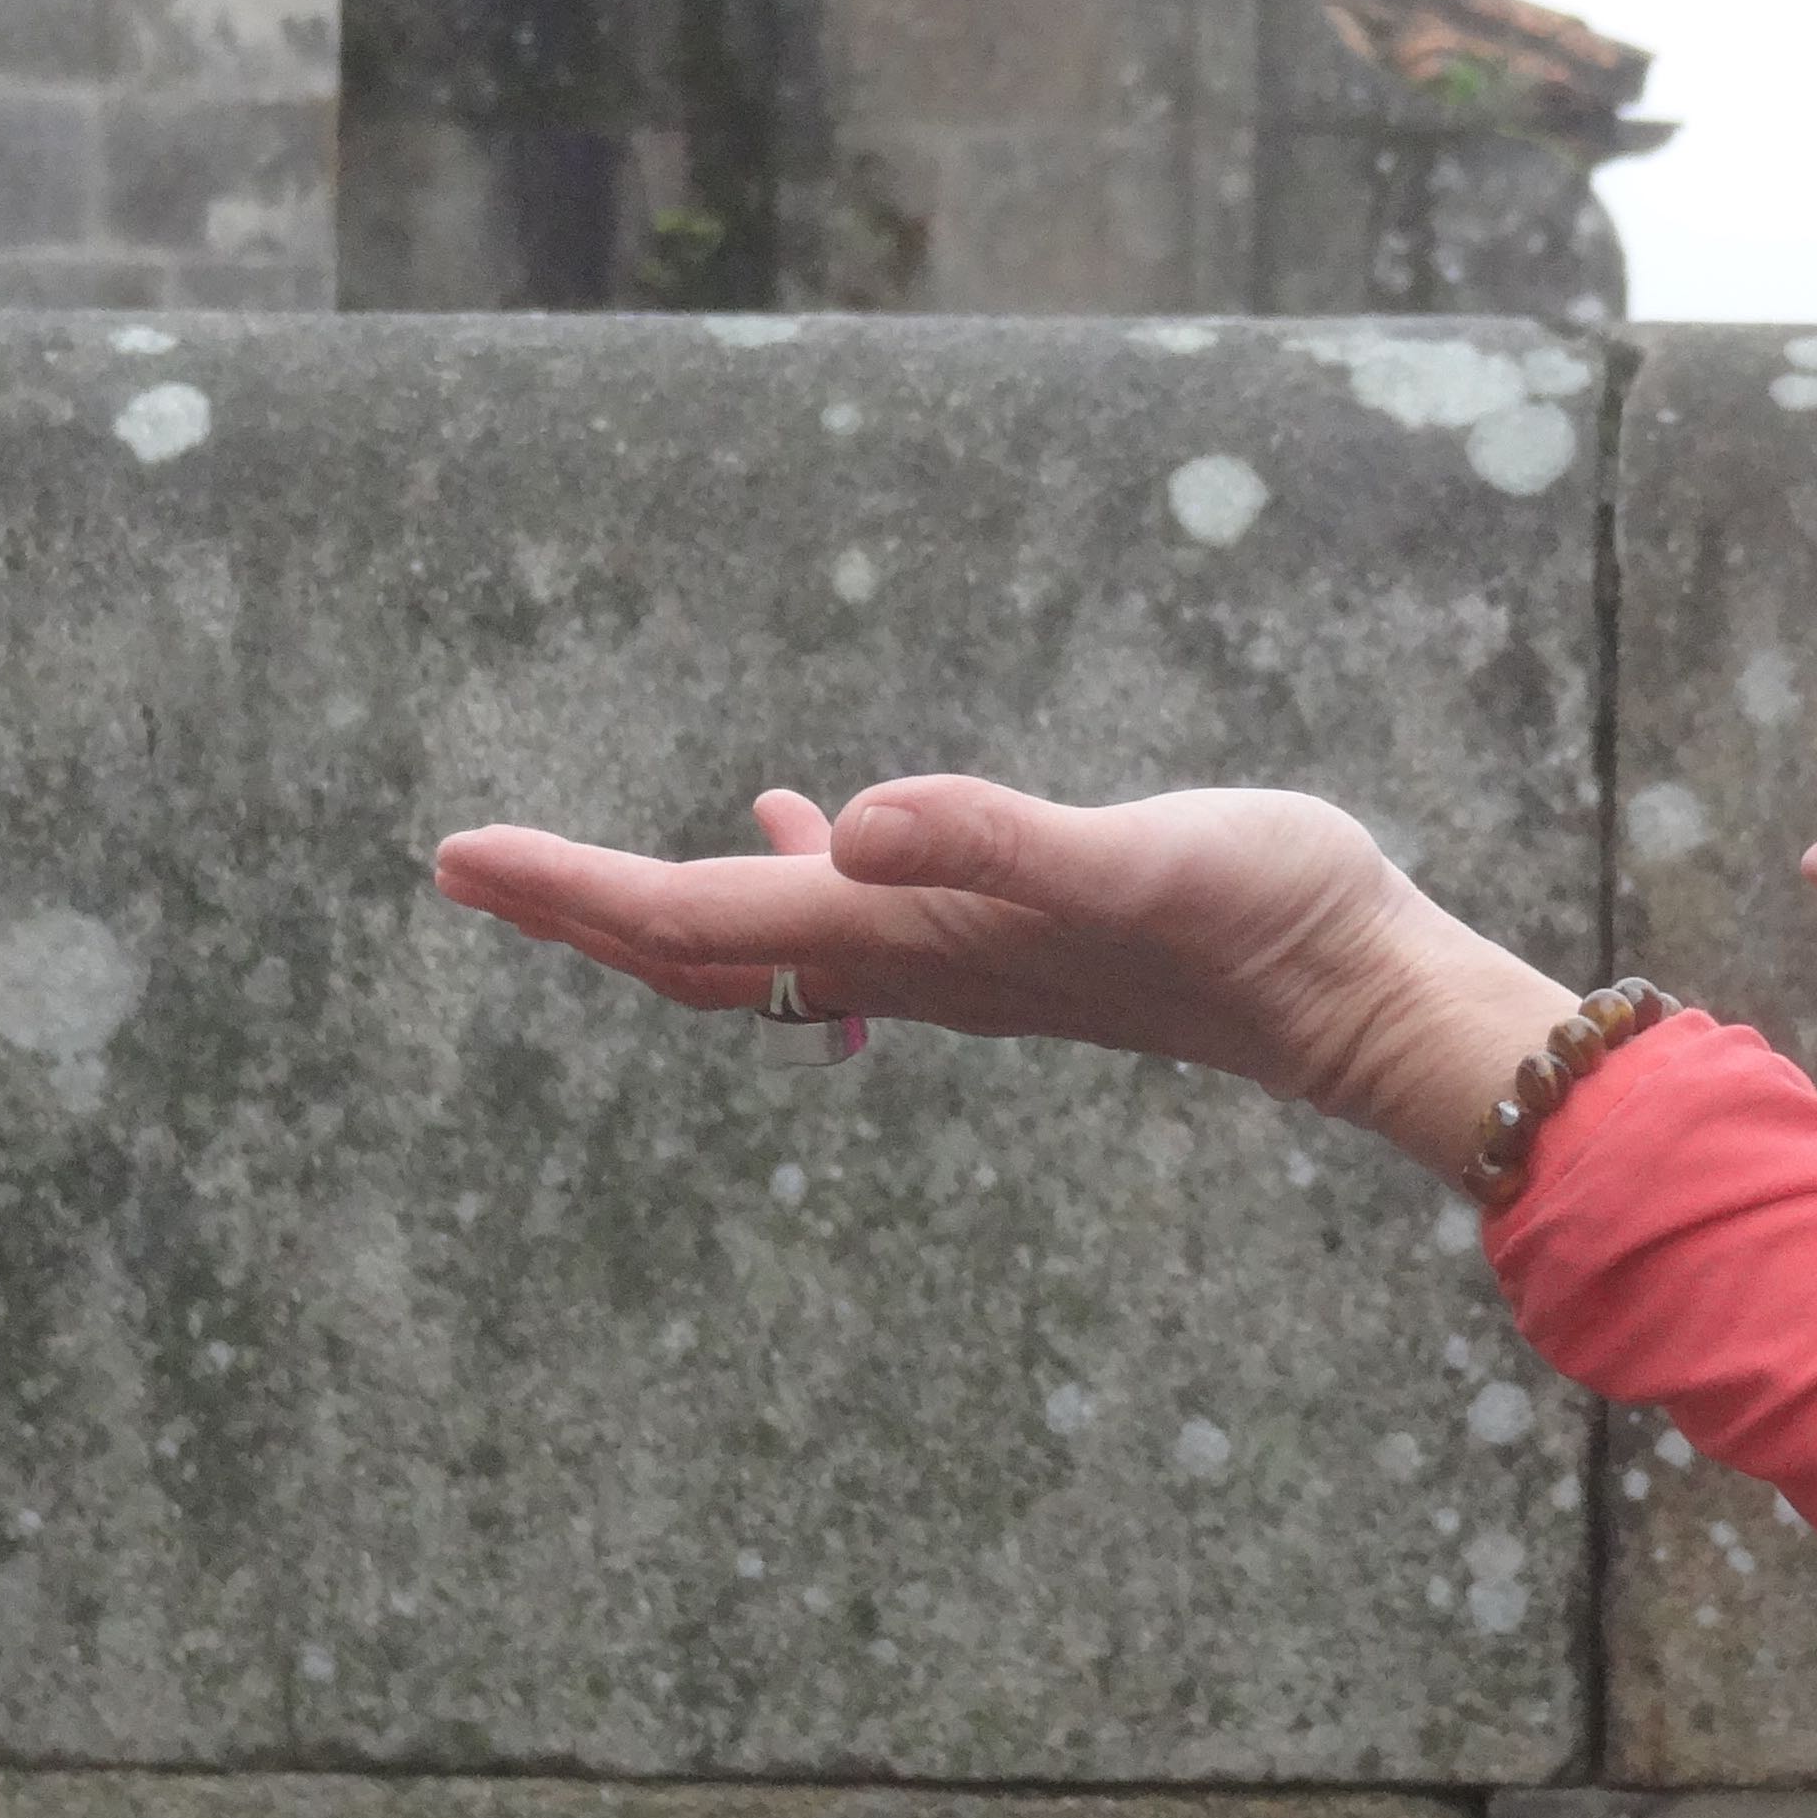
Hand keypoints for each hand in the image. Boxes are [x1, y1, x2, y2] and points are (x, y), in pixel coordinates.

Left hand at [432, 779, 1579, 1169]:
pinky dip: (787, 880)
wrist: (1357, 996)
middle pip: (700, 949)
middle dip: (578, 912)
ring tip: (579, 874)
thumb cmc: (1262, 917)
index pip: (698, 913)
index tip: (459, 856)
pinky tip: (806, 824)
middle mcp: (914, 961)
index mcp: (910, 933)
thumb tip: (849, 821)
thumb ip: (991, 841)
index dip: (572, 887)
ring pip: (764, 945)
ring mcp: (958, 962)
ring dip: (661, 910)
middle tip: (466, 867)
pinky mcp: (1010, 944)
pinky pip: (850, 925)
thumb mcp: (1132, 855)